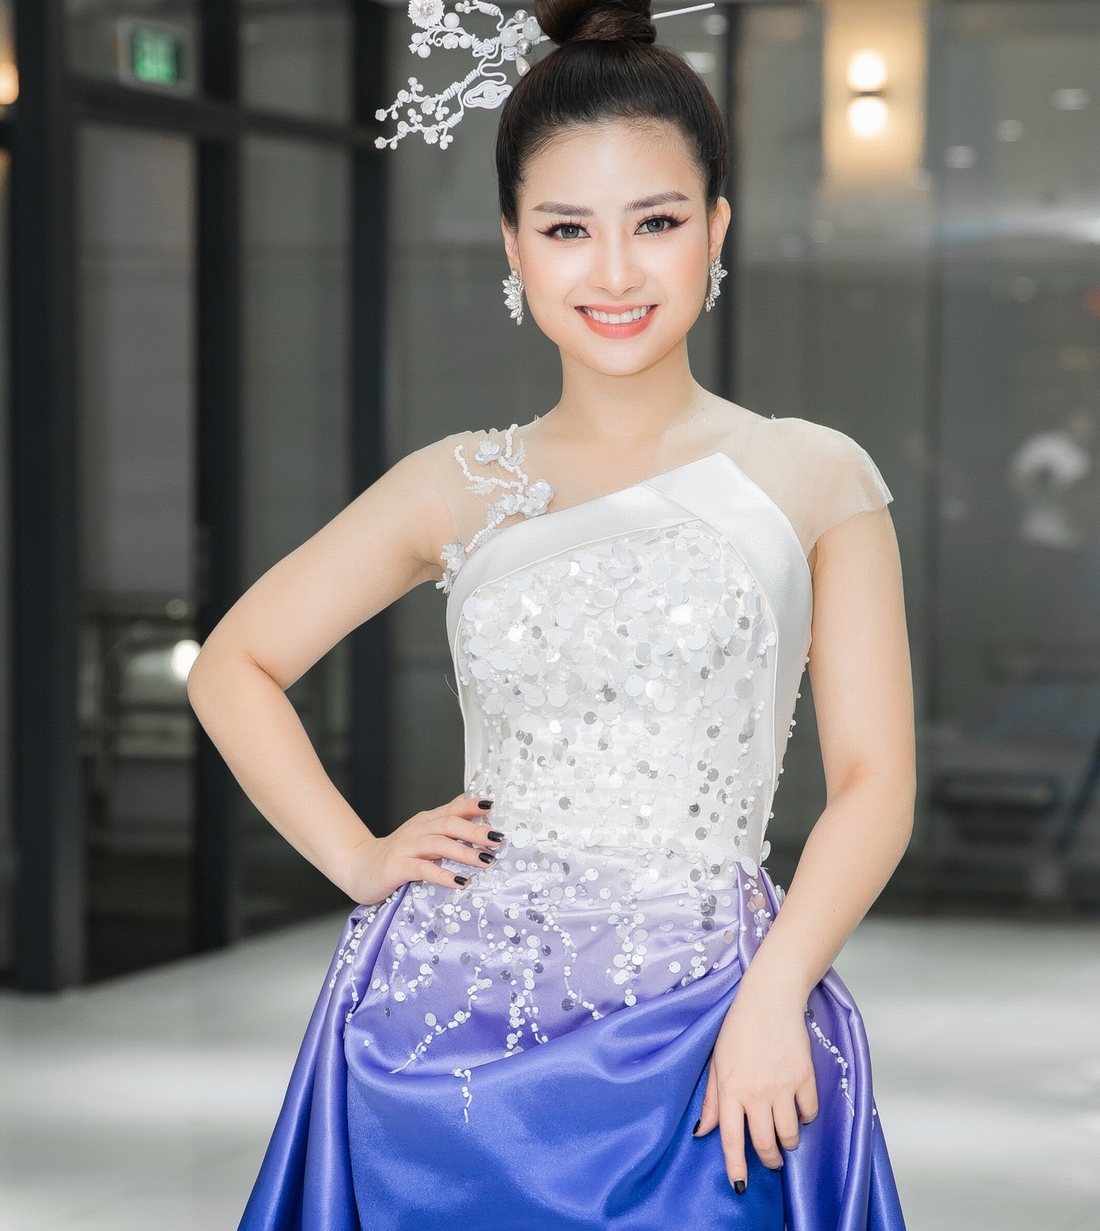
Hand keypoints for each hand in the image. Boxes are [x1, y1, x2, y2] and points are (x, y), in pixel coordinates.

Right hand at [344, 794, 503, 904]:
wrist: (359, 866)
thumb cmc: (398, 854)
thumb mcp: (423, 835)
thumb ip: (445, 823)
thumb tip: (472, 806)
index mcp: (426, 821)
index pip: (452, 808)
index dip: (472, 806)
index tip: (493, 806)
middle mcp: (418, 830)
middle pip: (449, 824)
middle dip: (475, 831)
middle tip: (498, 839)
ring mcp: (406, 848)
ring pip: (439, 844)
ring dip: (464, 852)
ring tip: (486, 860)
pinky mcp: (397, 868)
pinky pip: (423, 870)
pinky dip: (443, 875)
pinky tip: (460, 881)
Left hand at [693, 979, 817, 1190]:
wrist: (770, 998)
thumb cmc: (738, 1027)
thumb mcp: (717, 1060)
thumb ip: (712, 1099)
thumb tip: (703, 1130)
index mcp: (730, 1088)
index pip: (731, 1138)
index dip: (736, 1167)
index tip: (740, 1185)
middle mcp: (756, 1092)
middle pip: (766, 1144)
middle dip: (769, 1159)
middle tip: (771, 1159)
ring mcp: (783, 1086)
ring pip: (790, 1134)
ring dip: (788, 1141)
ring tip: (784, 1133)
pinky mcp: (805, 1077)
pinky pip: (809, 1113)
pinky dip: (806, 1116)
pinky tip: (798, 1107)